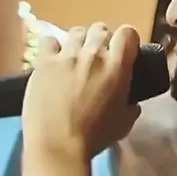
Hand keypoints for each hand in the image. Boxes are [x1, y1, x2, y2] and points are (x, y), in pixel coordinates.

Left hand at [23, 23, 141, 160]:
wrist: (58, 146)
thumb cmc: (94, 138)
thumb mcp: (124, 124)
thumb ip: (131, 106)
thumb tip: (132, 102)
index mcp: (117, 67)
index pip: (128, 33)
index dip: (126, 40)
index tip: (122, 52)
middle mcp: (93, 54)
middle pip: (100, 29)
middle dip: (101, 41)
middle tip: (96, 59)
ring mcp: (67, 56)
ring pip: (76, 32)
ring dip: (79, 42)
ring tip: (74, 58)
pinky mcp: (44, 62)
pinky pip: (49, 41)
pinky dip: (53, 48)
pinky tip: (52, 60)